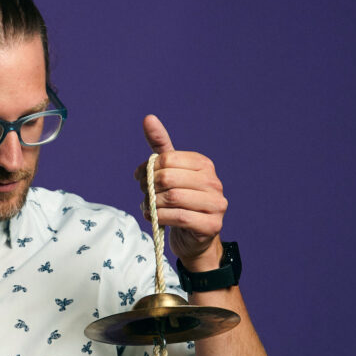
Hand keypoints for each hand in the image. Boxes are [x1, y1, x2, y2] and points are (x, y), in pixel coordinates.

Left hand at [135, 115, 226, 268]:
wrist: (193, 238)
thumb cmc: (178, 202)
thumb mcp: (168, 173)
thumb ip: (160, 147)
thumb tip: (148, 118)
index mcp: (203, 165)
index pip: (167, 159)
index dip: (147, 169)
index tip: (139, 178)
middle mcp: (213, 182)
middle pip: (168, 178)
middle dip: (148, 188)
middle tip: (144, 195)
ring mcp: (216, 204)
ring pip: (172, 198)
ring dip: (153, 205)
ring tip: (150, 208)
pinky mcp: (212, 225)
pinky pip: (179, 217)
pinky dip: (161, 218)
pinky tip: (154, 218)